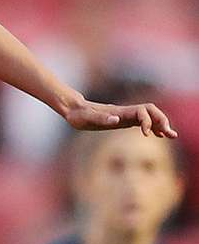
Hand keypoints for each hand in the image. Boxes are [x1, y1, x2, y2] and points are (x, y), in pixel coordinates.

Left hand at [63, 98, 177, 137]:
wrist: (72, 109)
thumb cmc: (77, 114)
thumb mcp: (86, 117)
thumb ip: (100, 117)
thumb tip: (116, 119)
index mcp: (118, 112)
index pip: (142, 112)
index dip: (148, 121)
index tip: (147, 134)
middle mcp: (124, 112)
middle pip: (150, 111)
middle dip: (161, 121)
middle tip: (170, 134)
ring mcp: (124, 115)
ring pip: (148, 116)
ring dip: (160, 124)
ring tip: (171, 135)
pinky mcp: (122, 119)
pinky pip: (142, 121)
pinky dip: (153, 126)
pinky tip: (158, 134)